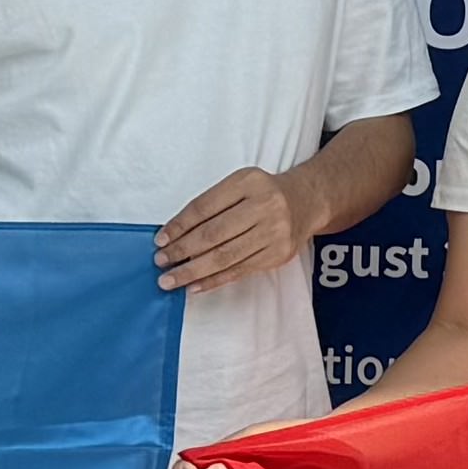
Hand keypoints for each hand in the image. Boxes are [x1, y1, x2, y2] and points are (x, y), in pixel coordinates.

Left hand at [156, 166, 310, 291]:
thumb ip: (211, 205)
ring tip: (171, 279)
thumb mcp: (239, 185)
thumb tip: (175, 235)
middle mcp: (264, 206)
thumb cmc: (264, 193)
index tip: (161, 240)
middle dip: (182, 250)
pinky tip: (195, 285)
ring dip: (193, 270)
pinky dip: (214, 280)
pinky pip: (239, 271)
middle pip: (214, 234)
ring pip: (225, 256)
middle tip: (161, 262)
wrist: (306, 202)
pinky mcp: (278, 255)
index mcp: (248, 183)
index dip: (179, 225)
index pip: (205, 207)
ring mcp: (274, 232)